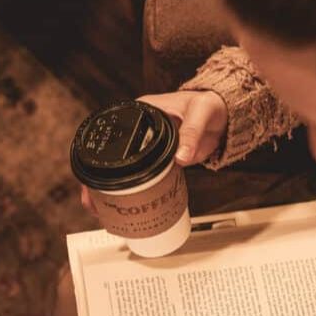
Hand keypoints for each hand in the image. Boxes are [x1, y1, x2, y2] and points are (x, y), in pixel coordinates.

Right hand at [80, 90, 228, 215]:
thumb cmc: (210, 105)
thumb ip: (191, 133)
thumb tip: (181, 158)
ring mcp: (149, 148)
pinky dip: (136, 193)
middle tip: (92, 202)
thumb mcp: (200, 114)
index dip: (96, 154)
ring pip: (124, 172)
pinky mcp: (162, 161)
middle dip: (97, 182)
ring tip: (102, 211)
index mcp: (141, 111)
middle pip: (110, 158)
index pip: (110, 133)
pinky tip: (128, 208)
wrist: (225, 116)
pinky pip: (145, 179)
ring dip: (113, 192)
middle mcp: (140, 130)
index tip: (91, 174)